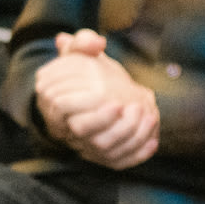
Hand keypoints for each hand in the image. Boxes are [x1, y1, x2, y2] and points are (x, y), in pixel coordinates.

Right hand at [33, 30, 159, 168]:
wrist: (88, 94)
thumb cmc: (81, 70)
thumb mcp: (78, 51)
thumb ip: (83, 41)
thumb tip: (96, 43)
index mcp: (52, 99)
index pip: (62, 107)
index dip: (88, 106)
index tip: (115, 100)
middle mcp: (62, 126)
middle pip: (83, 131)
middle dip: (110, 123)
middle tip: (135, 107)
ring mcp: (81, 144)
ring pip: (103, 148)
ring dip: (130, 136)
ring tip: (150, 116)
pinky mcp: (100, 157)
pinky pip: (118, 162)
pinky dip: (137, 155)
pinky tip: (152, 142)